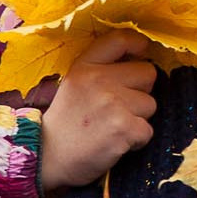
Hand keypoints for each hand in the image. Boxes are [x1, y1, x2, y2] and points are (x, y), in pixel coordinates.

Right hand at [37, 33, 157, 193]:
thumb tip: (140, 58)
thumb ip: (100, 70)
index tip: (141, 53)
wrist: (45, 158)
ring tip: (112, 127)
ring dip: (138, 118)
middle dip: (140, 91)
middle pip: (148, 73)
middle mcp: (98, 80)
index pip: (120, 39)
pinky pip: (148, 130)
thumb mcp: (73, 85)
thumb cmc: (65, 124)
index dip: (138, 44)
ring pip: (151, 104)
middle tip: (118, 109)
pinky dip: (136, 140)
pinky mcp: (123, 128)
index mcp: (85, 67)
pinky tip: (115, 142)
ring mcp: (112, 104)